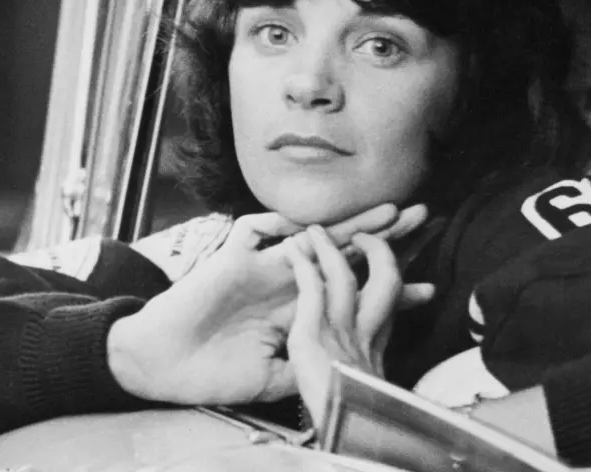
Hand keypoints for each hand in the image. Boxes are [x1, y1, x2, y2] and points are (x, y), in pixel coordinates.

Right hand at [108, 204, 429, 405]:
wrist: (161, 365)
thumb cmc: (210, 371)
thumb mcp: (271, 378)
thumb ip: (306, 367)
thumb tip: (345, 373)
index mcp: (299, 309)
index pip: (352, 294)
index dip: (387, 291)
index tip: (429, 290)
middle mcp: (287, 283)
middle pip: (344, 254)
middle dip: (383, 238)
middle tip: (422, 219)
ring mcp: (260, 268)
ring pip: (313, 237)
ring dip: (350, 224)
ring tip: (387, 213)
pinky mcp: (231, 261)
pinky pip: (255, 231)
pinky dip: (277, 224)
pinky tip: (302, 226)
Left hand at [287, 226, 435, 428]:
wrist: (343, 440)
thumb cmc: (346, 420)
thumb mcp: (366, 393)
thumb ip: (369, 372)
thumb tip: (383, 376)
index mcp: (375, 350)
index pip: (392, 305)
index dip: (406, 285)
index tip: (416, 277)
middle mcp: (365, 337)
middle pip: (387, 282)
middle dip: (384, 250)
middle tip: (374, 232)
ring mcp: (340, 334)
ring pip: (345, 278)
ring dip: (333, 249)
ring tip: (318, 230)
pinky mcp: (313, 336)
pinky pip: (313, 291)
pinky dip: (305, 267)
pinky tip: (296, 249)